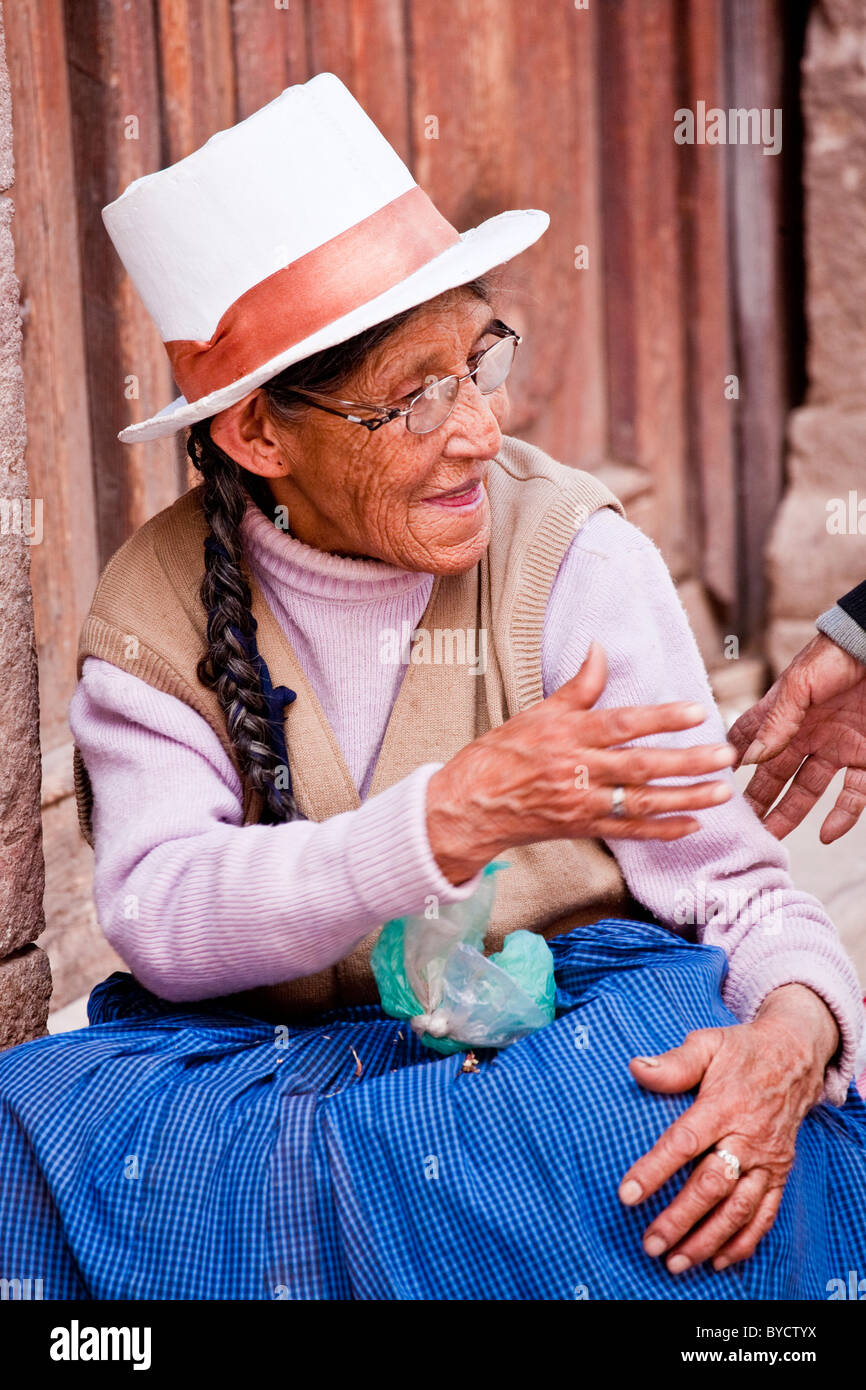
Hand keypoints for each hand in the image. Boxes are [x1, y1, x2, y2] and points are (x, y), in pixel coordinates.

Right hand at [427, 641, 735, 883]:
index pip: (622, 725)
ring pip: (642, 803)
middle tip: (726, 755)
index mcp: (567, 735)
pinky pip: (628, 832)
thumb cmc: (502, 754)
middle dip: (688, 763)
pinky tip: (694, 824)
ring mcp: (581, 804)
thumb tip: (600, 649)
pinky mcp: (582, 829)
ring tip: (723, 792)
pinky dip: (662, 831)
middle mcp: (577, 770)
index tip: (697, 711)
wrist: (469, 806)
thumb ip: (578, 686)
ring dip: (686, 798)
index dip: (661, 719)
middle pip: (641, 767)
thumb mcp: (538, 713)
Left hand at [618, 983, 838, 1273]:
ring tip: (676, 1261)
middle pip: (712, 1185)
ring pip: (739, 1208)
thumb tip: (636, 1068)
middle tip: (650, 1243)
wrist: (794, 1056)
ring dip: (708, 1239)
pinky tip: (717, 1260)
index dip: (655, 1170)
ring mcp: (767, 1159)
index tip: (628, 1195)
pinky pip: (765, 1214)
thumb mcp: (708, 1044)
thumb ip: (674, 1063)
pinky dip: (744, 1241)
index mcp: (724, 1105)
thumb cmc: (741, 1051)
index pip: (685, 1142)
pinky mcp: (780, 1173)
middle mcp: (748, 1137)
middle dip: (680, 1218)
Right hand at [728, 633, 865, 841]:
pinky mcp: (865, 756)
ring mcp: (836, 747)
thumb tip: (748, 760)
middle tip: (739, 828)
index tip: (711, 786)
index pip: (748, 741)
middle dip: (756, 801)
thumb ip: (776, 722)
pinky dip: (842, 816)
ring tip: (772, 838)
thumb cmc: (836, 655)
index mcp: (783, 714)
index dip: (731, 763)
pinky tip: (827, 833)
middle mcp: (805, 735)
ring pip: (807, 791)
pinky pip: (853, 794)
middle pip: (774, 775)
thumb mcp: (799, 685)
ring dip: (790, 815)